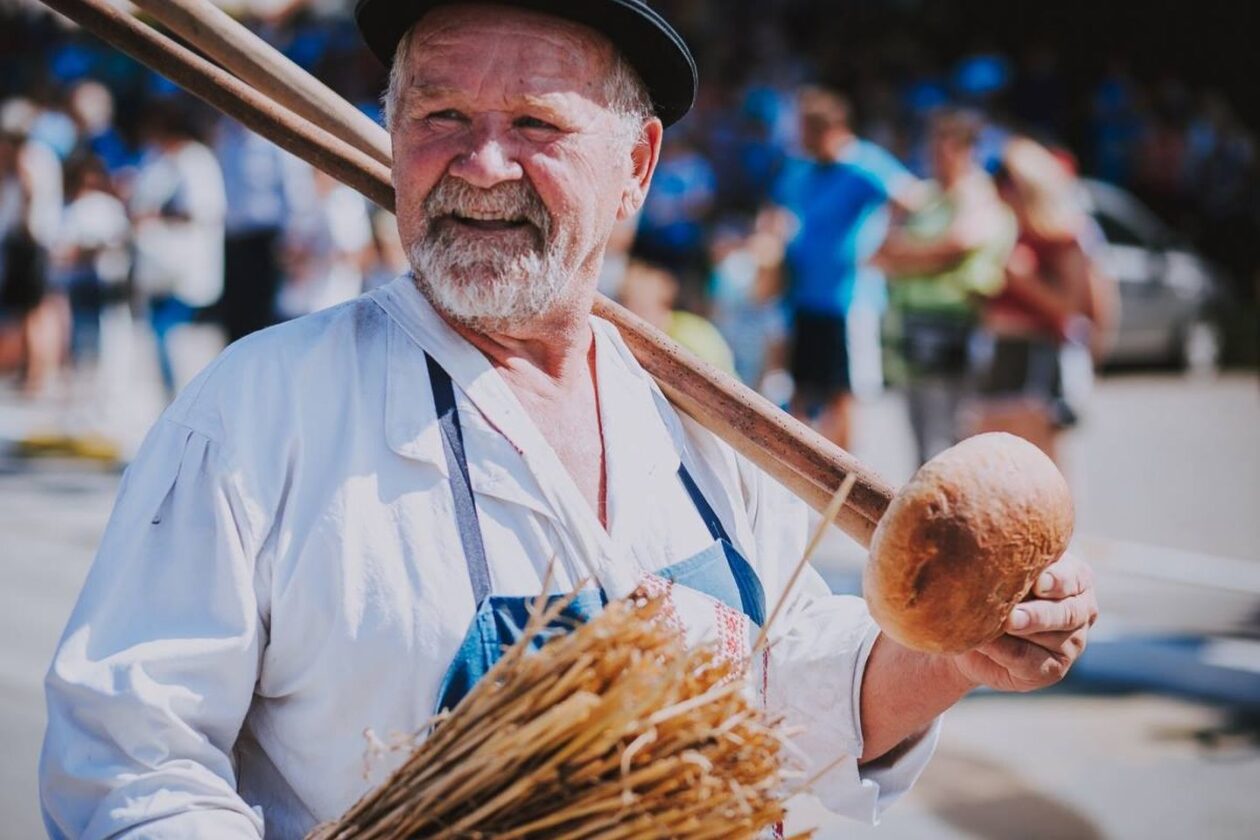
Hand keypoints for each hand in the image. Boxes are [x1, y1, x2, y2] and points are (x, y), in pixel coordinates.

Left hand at [950, 553, 1097, 691]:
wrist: (971, 628)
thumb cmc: (992, 586)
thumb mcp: (1004, 570)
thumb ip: (1011, 567)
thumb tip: (994, 568)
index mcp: (1075, 576)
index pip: (1073, 577)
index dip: (1057, 580)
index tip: (1037, 582)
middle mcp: (1081, 609)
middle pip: (1066, 613)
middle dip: (1038, 615)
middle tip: (1012, 617)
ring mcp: (1073, 643)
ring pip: (1049, 639)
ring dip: (1018, 633)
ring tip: (994, 627)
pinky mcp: (1054, 669)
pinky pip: (1031, 661)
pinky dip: (1005, 652)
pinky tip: (985, 643)